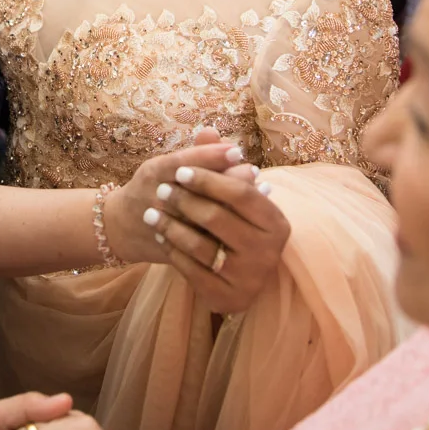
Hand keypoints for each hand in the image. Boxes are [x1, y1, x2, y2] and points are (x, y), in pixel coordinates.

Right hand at [103, 136, 254, 265]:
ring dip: (233, 204)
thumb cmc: (152, 188)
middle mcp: (158, 198)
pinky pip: (204, 239)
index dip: (210, 156)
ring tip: (259, 192)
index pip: (183, 163)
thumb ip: (192, 152)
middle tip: (253, 171)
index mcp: (154, 173)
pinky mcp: (175, 247)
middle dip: (227, 180)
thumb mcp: (165, 165)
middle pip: (196, 190)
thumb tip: (213, 132)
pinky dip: (229, 227)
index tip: (236, 151)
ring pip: (203, 216)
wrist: (122, 228)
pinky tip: (249, 219)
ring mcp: (166, 225)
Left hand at [149, 158, 290, 313]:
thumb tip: (208, 131)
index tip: (180, 171)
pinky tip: (160, 236)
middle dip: (184, 201)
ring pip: (200, 245)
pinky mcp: (229, 299)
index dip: (208, 179)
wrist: (227, 272)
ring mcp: (250, 278)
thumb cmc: (226, 221)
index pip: (240, 192)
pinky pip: (191, 270)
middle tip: (161, 192)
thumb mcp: (224, 192)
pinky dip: (172, 250)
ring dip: (170, 225)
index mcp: (277, 223)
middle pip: (218, 217)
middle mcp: (270, 252)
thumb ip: (215, 160)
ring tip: (151, 212)